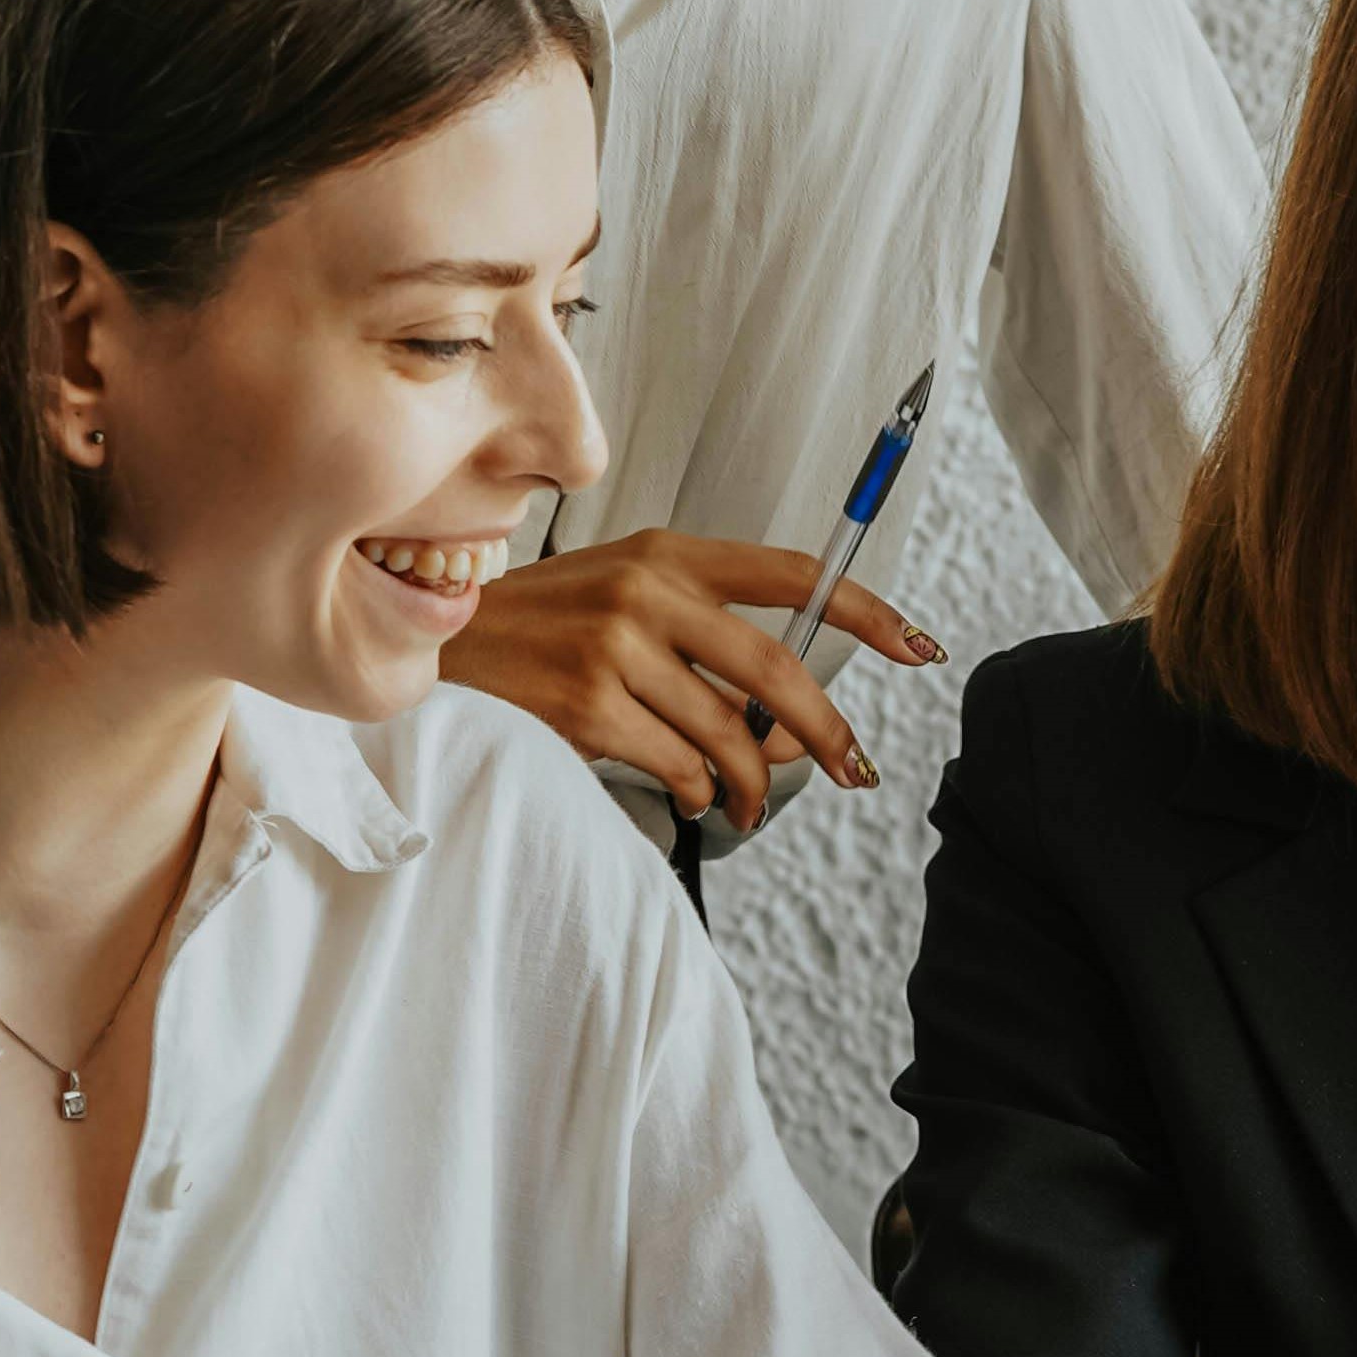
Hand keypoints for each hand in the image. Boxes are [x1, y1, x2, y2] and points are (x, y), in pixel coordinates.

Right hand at [439, 532, 939, 832]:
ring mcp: (615, 649)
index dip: (864, 610)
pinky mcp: (587, 706)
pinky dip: (702, 792)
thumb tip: (785, 718)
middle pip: (775, 666)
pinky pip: (680, 766)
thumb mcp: (624, 591)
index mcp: (669, 554)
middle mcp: (648, 593)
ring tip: (752, 802)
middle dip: (826, 729)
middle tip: (852, 767)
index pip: (791, 574)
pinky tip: (698, 795)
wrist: (439, 641)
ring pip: (728, 731)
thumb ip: (702, 629)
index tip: (916, 645)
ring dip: (755, 781)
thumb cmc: (546, 625)